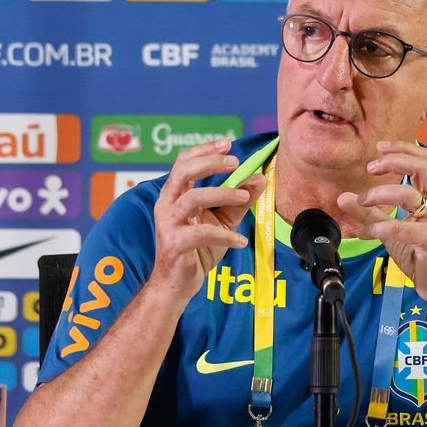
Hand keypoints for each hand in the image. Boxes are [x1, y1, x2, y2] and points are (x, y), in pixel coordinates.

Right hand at [150, 139, 266, 301]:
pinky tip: (240, 241)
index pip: (184, 162)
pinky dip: (225, 235)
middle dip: (210, 163)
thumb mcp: (222, 221)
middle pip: (183, 172)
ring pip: (192, 198)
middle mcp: (167, 204)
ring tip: (243, 196)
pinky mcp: (175, 244)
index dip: (204, 150)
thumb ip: (239, 201)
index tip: (228, 144)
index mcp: (175, 194)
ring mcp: (169, 224)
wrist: (178, 283)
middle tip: (235, 163)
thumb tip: (259, 179)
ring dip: (221, 193)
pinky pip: (202, 233)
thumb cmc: (197, 248)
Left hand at [336, 141, 426, 319]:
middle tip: (370, 167)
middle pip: (422, 168)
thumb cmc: (421, 253)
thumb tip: (343, 197)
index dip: (403, 149)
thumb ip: (369, 213)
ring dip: (382, 193)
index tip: (379, 147)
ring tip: (363, 200)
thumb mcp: (391, 229)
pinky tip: (370, 231)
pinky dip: (387, 226)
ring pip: (411, 195)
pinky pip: (409, 229)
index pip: (424, 161)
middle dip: (394, 161)